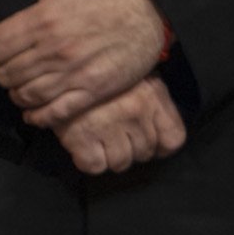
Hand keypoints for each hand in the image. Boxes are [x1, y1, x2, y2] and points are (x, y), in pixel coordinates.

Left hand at [0, 0, 171, 126]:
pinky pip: (55, 113)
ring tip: (19, 84)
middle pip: (6, 74)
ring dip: (15, 93)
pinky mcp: (93, 91)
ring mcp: (75, 73)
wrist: (155, 10)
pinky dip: (37, 116)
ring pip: (25, 95)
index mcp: (43, 18)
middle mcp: (55, 50)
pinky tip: (32, 111)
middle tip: (6, 67)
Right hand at [55, 76, 186, 175]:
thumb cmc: (102, 74)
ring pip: (121, 163)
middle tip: (115, 134)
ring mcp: (109, 124)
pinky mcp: (80, 136)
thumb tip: (162, 138)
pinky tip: (85, 143)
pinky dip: (89, 160)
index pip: (174, 139)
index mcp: (152, 95)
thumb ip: (153, 103)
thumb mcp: (136, 77)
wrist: (59, 68)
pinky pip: (95, 166)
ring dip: (110, 156)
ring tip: (100, 137)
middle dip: (132, 148)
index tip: (150, 143)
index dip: (161, 147)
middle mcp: (135, 111)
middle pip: (146, 153)